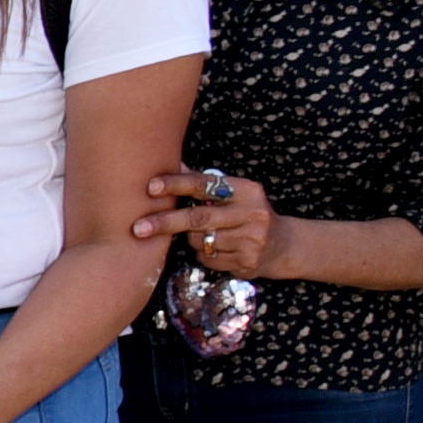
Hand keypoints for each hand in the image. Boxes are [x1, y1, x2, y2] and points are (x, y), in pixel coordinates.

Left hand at [132, 164, 278, 279]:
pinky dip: (204, 254)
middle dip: (164, 222)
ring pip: (200, 241)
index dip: (177, 185)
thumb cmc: (247, 213)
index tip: (150, 187)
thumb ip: (204, 182)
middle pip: (198, 218)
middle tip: (137, 227)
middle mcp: (252, 213)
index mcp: (247, 190)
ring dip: (191, 239)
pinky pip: (208, 258)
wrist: (285, 246)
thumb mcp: (234, 193)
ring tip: (205, 235)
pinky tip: (220, 249)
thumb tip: (171, 161)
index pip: (205, 185)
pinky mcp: (248, 261)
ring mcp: (251, 240)